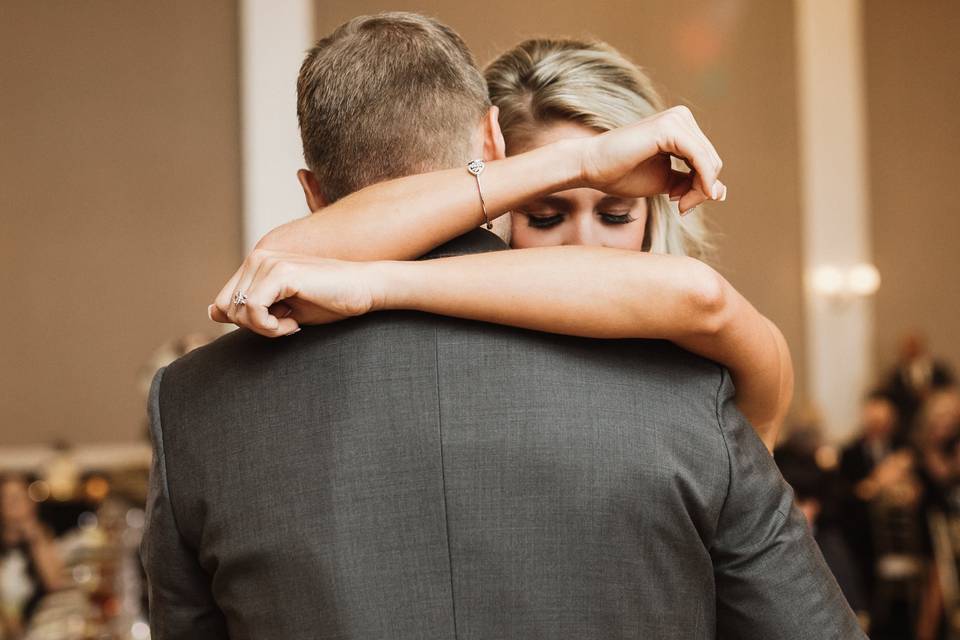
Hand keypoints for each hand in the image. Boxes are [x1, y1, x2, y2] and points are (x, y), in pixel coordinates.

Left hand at [209, 250, 378, 336]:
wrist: (365, 288)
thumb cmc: (329, 300)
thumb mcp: (282, 309)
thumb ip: (249, 308)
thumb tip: (212, 312)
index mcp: (257, 264)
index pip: (224, 302)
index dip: (245, 323)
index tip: (276, 324)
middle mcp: (258, 258)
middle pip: (227, 309)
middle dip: (254, 327)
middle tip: (285, 326)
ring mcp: (268, 263)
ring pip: (238, 311)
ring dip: (264, 328)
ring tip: (292, 323)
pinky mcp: (280, 273)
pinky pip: (253, 309)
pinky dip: (270, 327)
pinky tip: (293, 324)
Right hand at [577, 105, 724, 212]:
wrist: (592, 167)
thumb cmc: (622, 174)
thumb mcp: (665, 182)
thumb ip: (692, 183)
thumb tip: (721, 192)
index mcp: (680, 127)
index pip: (708, 160)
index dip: (703, 187)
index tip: (683, 207)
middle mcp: (681, 118)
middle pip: (712, 161)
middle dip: (702, 190)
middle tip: (682, 209)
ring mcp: (676, 120)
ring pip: (709, 162)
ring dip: (700, 190)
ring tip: (680, 206)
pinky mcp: (670, 128)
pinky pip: (700, 158)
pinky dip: (701, 181)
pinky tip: (687, 199)